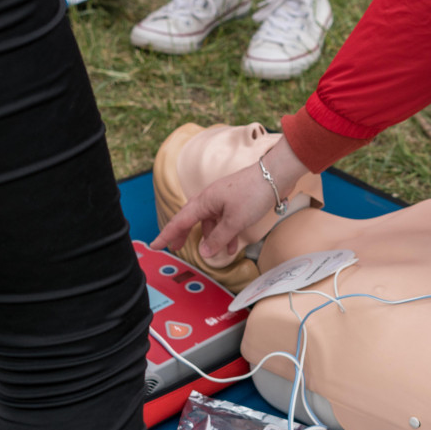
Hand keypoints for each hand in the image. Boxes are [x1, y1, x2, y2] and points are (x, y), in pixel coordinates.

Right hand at [150, 138, 308, 257]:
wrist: (275, 176)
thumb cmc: (253, 194)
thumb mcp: (235, 221)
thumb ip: (219, 238)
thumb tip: (204, 252)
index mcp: (204, 201)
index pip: (180, 221)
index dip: (167, 235)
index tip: (155, 245)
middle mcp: (210, 199)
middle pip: (192, 220)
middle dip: (185, 235)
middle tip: (175, 248)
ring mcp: (223, 199)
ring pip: (211, 222)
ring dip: (213, 238)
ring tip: (217, 254)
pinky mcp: (235, 201)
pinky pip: (225, 220)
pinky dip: (227, 233)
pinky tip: (233, 246)